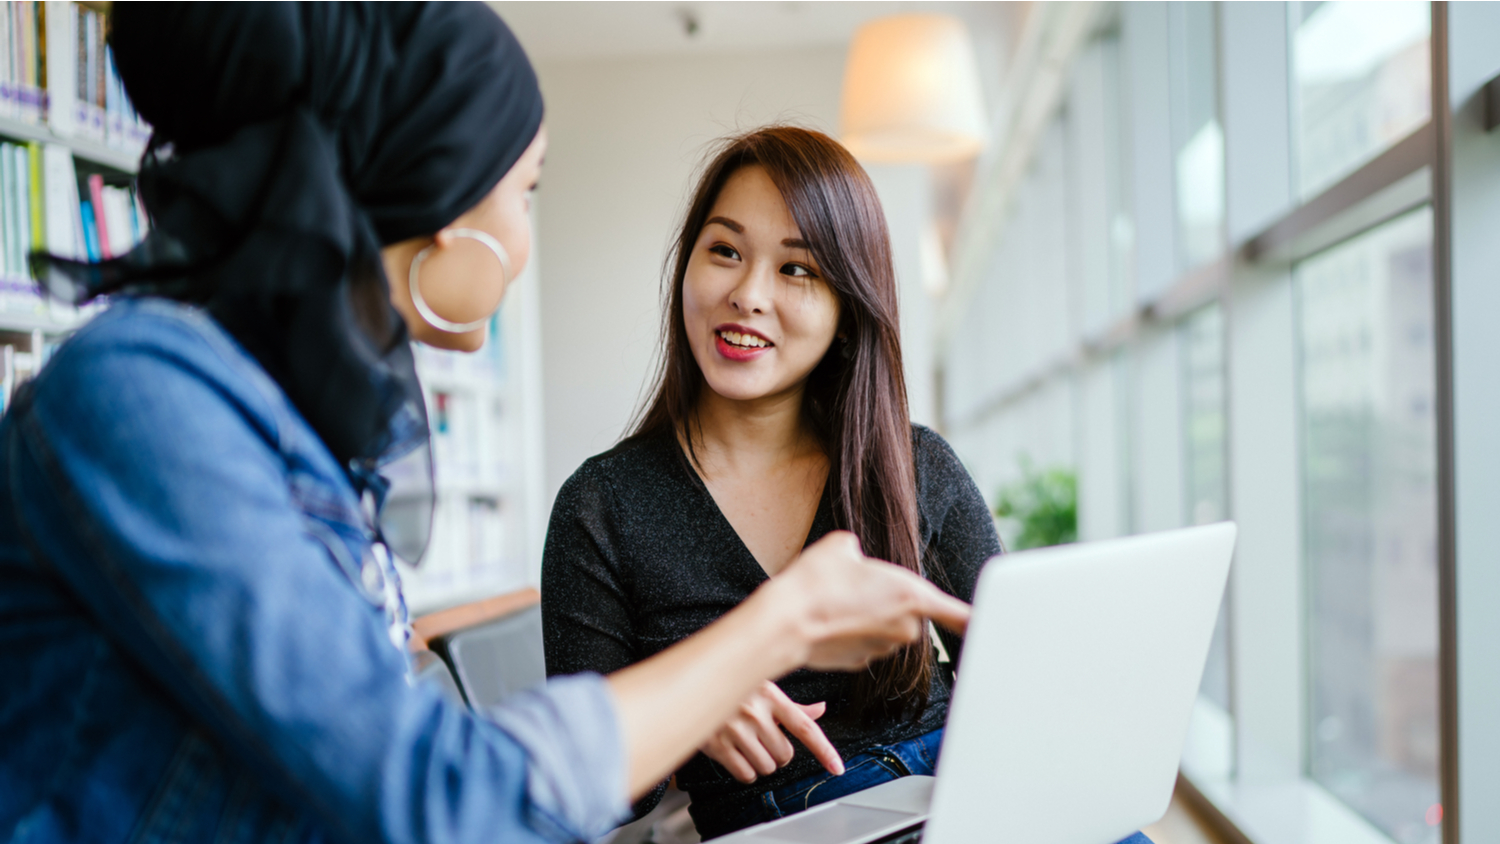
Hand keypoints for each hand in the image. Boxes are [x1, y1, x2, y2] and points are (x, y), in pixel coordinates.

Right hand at [701, 681, 844, 783]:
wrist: (691, 685)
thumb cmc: (731, 686)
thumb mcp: (763, 688)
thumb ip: (792, 705)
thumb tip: (820, 710)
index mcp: (770, 696)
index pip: (805, 727)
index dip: (824, 750)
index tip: (837, 768)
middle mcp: (755, 712)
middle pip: (785, 755)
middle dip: (778, 752)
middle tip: (763, 739)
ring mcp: (736, 729)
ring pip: (767, 767)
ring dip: (761, 762)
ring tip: (748, 743)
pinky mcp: (718, 745)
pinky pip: (746, 774)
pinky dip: (745, 770)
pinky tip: (737, 754)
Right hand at [770, 532, 969, 671]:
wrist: (786, 621)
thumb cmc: (817, 580)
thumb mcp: (842, 545)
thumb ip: (861, 552)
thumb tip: (855, 559)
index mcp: (913, 596)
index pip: (960, 615)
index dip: (981, 622)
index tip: (999, 630)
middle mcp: (905, 628)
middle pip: (910, 612)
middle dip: (889, 601)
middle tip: (856, 585)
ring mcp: (883, 648)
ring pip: (885, 628)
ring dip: (869, 617)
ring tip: (836, 601)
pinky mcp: (862, 662)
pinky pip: (865, 642)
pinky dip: (852, 633)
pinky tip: (829, 621)